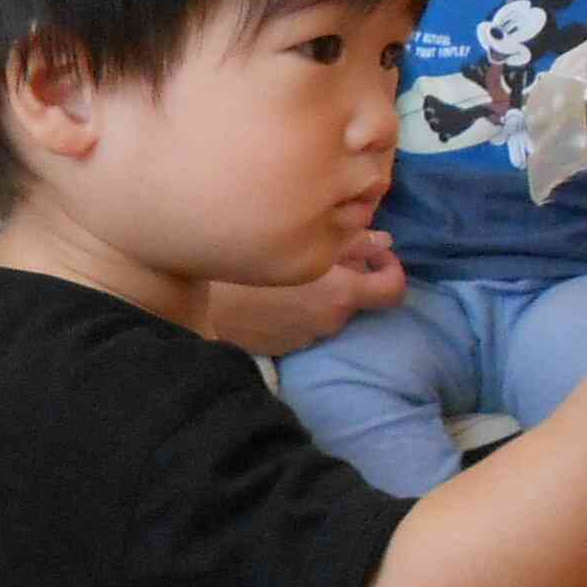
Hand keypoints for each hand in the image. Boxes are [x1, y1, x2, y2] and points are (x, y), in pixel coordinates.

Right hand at [211, 231, 404, 357]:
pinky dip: (296, 308)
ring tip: (292, 271)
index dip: (392, 269)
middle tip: (321, 251)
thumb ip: (349, 240)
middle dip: (348, 275)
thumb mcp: (302, 243)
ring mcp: (305, 338)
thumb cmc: (248, 265)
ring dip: (321, 292)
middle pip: (356, 297)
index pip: (393, 290)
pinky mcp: (280, 346)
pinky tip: (271, 292)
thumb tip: (383, 241)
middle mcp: (330, 322)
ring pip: (327, 310)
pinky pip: (300, 323)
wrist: (192, 301)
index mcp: (342, 295)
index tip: (376, 253)